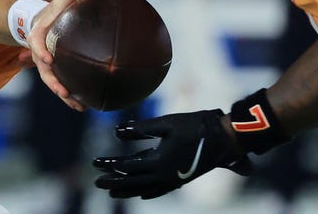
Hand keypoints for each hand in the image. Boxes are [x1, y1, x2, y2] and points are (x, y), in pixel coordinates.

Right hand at [27, 0, 91, 110]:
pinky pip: (60, 84)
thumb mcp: (59, 1)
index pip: (36, 44)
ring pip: (52, 82)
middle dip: (53, 82)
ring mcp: (45, 64)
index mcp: (38, 36)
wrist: (39, 23)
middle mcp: (39, 53)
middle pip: (44, 71)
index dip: (40, 52)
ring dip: (63, 95)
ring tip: (78, 105)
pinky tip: (83, 105)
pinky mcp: (54, 70)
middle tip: (64, 91)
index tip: (48, 59)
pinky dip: (69, 96)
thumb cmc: (51, 12)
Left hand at [93, 111, 250, 198]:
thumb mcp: (165, 123)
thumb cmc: (194, 126)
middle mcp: (163, 176)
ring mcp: (172, 181)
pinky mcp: (179, 180)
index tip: (95, 163)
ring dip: (127, 190)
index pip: (126, 167)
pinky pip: (158, 191)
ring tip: (112, 191)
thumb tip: (117, 132)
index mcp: (158, 162)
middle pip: (132, 183)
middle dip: (113, 182)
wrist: (222, 139)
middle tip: (97, 182)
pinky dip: (145, 192)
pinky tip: (141, 194)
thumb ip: (140, 129)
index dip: (109, 165)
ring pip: (144, 190)